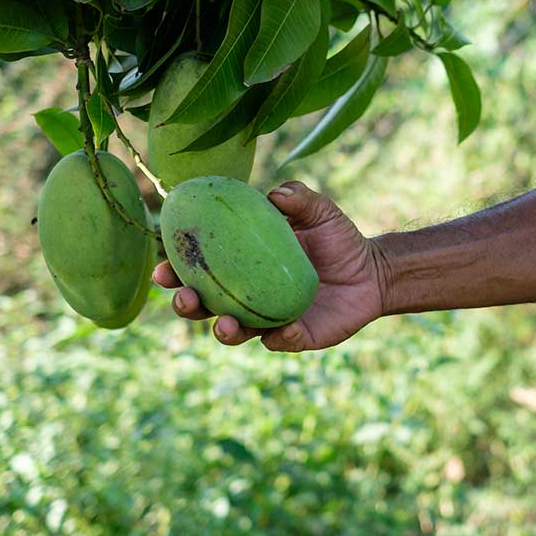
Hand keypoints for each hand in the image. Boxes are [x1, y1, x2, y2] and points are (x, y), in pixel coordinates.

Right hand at [153, 181, 387, 351]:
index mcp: (243, 264)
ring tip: (225, 325)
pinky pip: (280, 341)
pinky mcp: (296, 337)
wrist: (373, 271)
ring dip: (223, 331)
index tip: (162, 268)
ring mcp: (269, 319)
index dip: (176, 271)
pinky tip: (282, 329)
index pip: (200, 269)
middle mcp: (248, 295)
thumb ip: (298, 198)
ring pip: (234, 332)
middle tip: (185, 298)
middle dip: (187, 305)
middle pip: (205, 306)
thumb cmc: (338, 239)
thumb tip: (275, 194)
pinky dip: (278, 337)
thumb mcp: (320, 212)